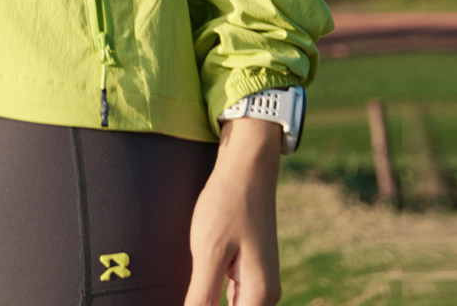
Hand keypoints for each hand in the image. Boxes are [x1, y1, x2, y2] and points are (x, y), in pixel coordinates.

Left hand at [184, 119, 282, 305]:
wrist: (248, 165)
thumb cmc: (228, 203)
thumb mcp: (209, 251)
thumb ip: (202, 297)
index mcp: (259, 295)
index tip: (192, 296)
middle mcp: (265, 294)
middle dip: (207, 305)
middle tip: (191, 285)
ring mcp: (259, 281)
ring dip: (209, 300)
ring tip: (192, 284)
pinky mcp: (250, 269)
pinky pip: (232, 297)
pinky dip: (213, 297)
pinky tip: (197, 286)